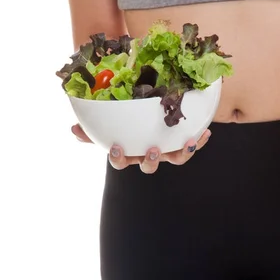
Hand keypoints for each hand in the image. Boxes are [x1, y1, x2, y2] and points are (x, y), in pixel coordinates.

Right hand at [71, 124, 211, 173]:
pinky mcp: (183, 146)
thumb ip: (92, 129)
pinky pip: (192, 146)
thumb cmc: (127, 122)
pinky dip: (199, 141)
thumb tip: (73, 129)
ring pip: (175, 159)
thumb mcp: (109, 124)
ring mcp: (167, 152)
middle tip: (153, 149)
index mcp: (130, 151)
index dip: (118, 158)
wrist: (153, 114)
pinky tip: (206, 132)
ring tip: (187, 141)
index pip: (120, 161)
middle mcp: (148, 155)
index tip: (116, 148)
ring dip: (182, 152)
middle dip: (151, 160)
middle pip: (149, 165)